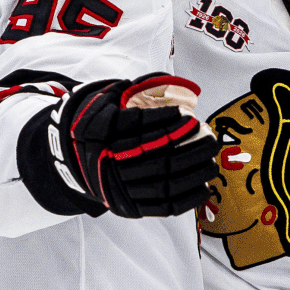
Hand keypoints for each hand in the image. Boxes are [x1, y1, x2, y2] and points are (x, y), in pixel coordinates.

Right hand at [50, 75, 219, 218]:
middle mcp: (108, 162)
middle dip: (189, 149)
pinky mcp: (128, 207)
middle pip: (156, 156)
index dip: (166, 121)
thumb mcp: (107, 103)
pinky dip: (186, 198)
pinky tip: (204, 187)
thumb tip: (171, 82)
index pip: (137, 125)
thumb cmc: (103, 127)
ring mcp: (118, 188)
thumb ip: (135, 91)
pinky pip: (162, 207)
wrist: (77, 161)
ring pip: (162, 183)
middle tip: (211, 140)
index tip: (189, 117)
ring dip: (193, 173)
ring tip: (211, 162)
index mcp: (101, 132)